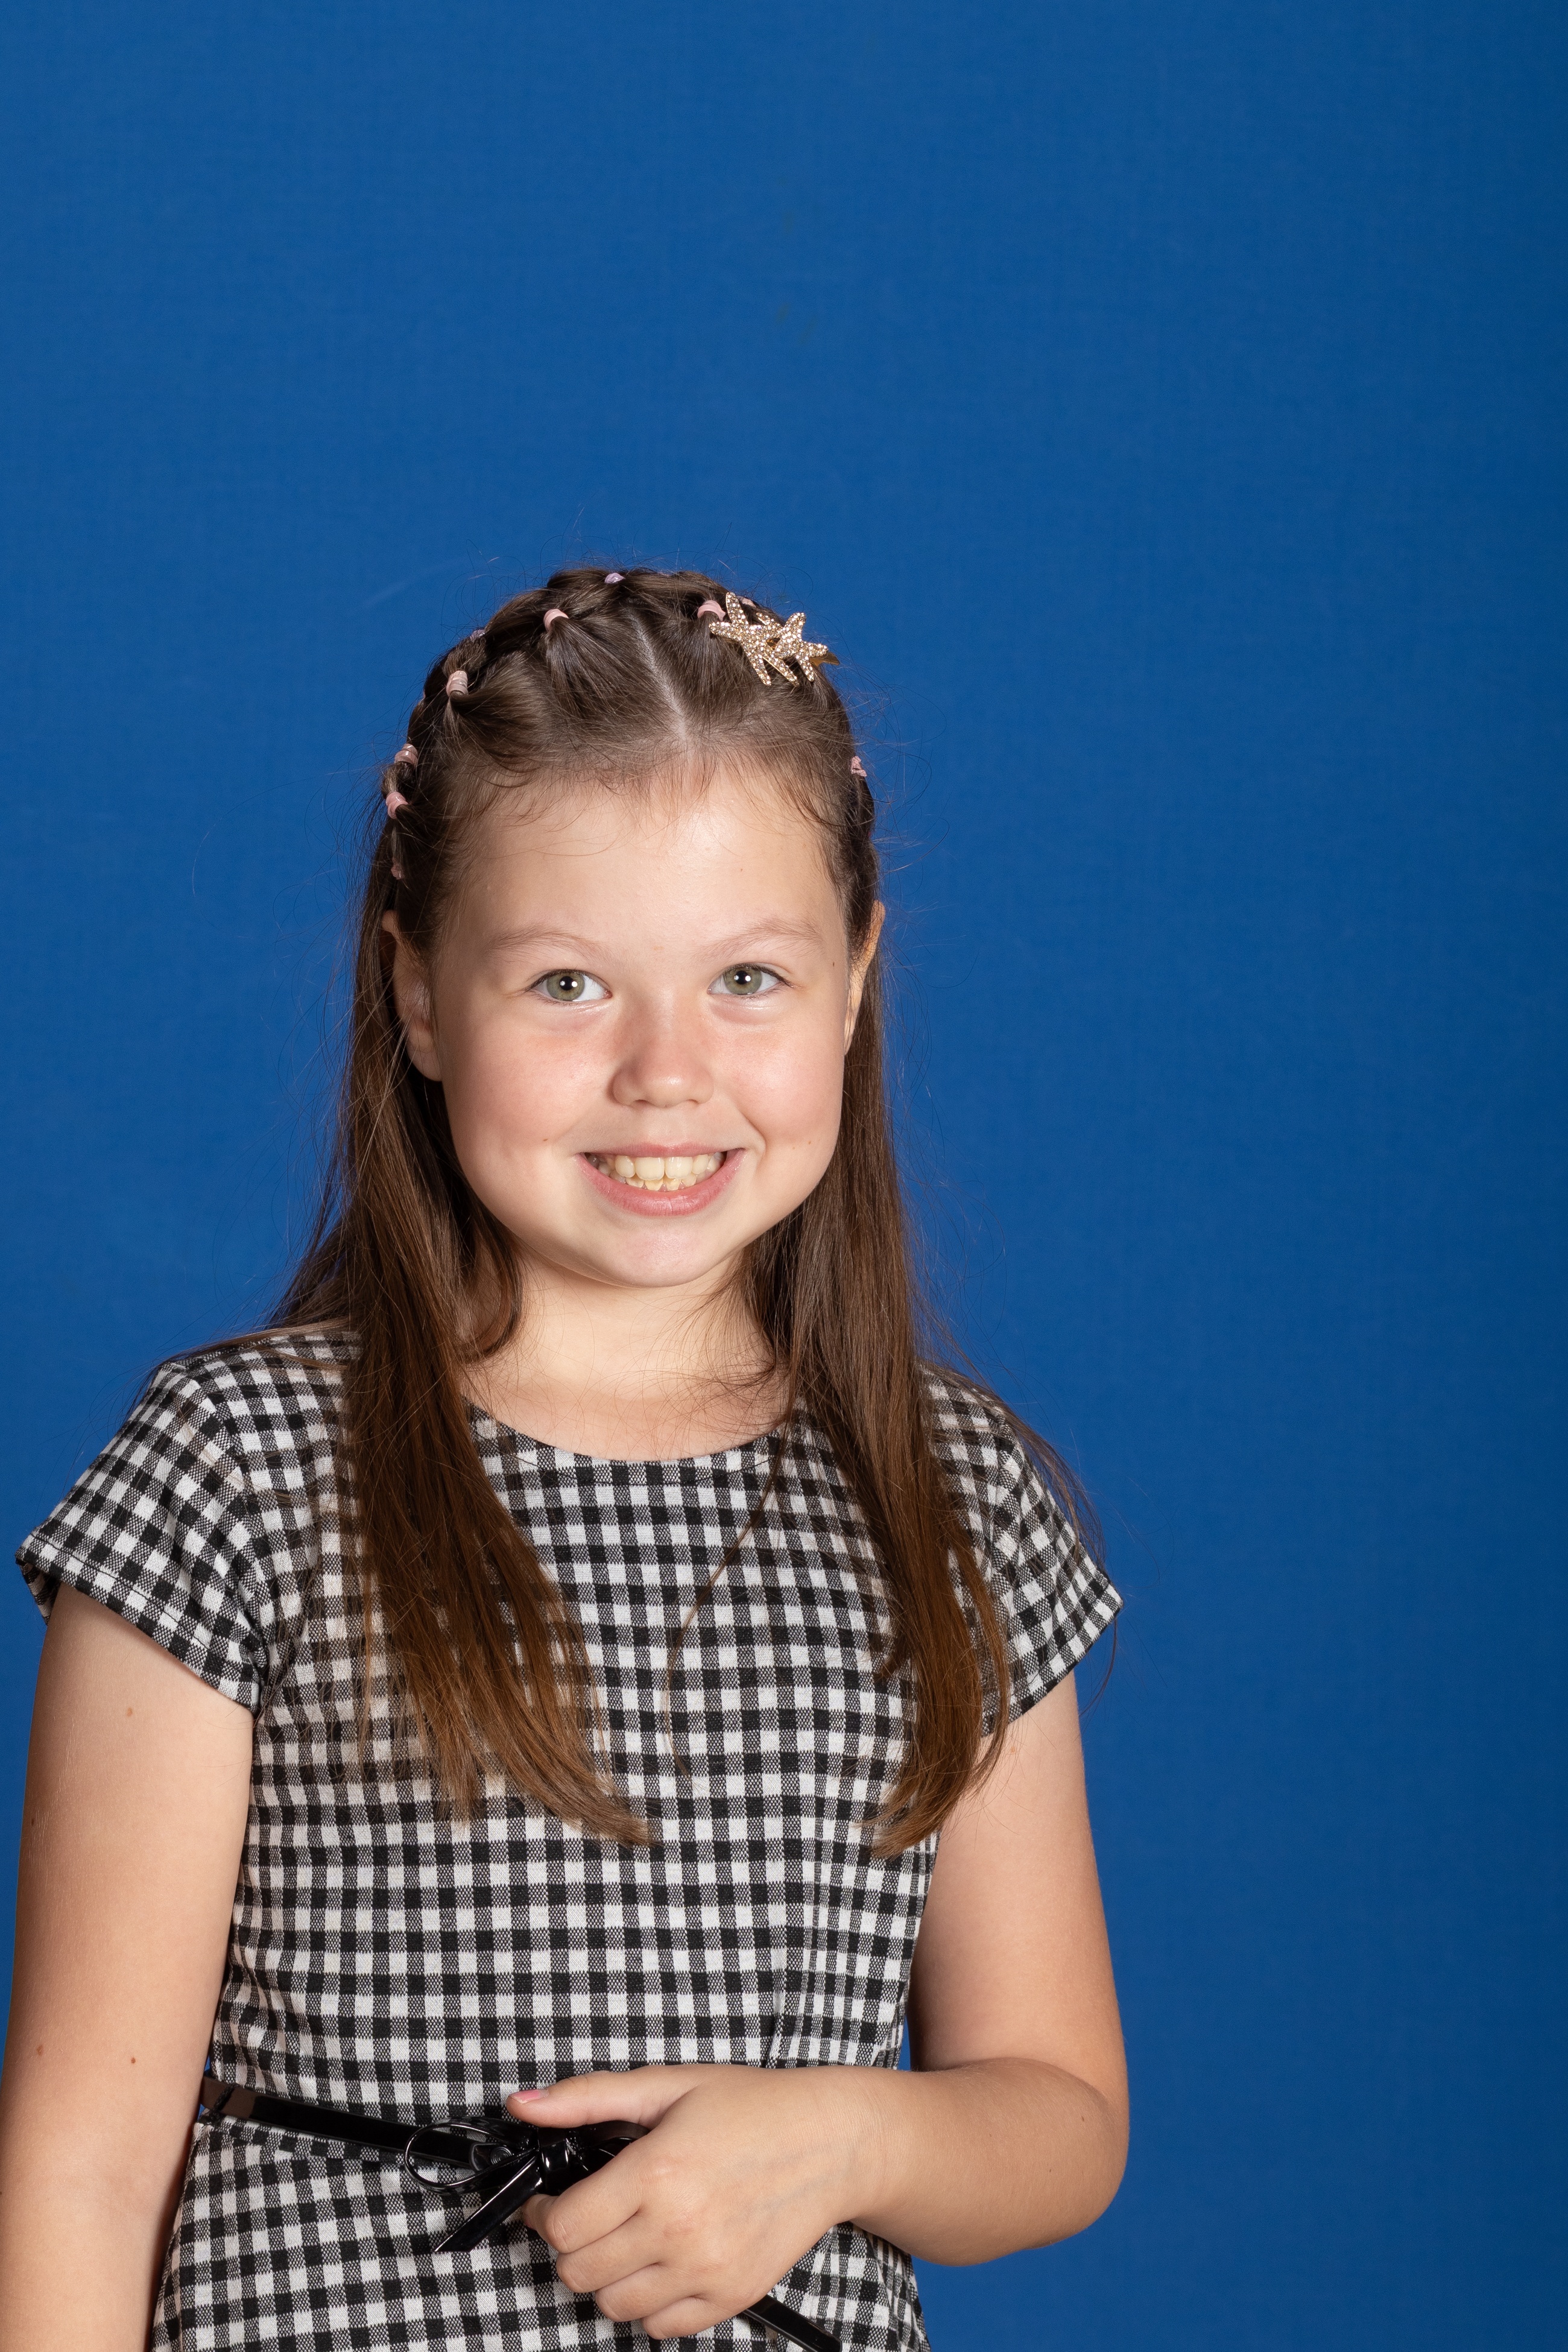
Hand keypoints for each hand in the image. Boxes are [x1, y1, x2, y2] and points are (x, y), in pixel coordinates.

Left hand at [507, 2065, 885, 2338]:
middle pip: (579, 2272)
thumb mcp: (666, 2085)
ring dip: (607, 2276)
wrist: (830, 2141)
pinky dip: (649, 2303)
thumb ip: (587, 2097)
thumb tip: (522, 2104)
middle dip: (573, 2245)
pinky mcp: (730, 2295)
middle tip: (592, 2216)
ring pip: (613, 2305)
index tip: (555, 2201)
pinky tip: (661, 2262)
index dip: (546, 2214)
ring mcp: (706, 2269)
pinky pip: (660, 2328)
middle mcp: (678, 2229)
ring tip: (628, 2238)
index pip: (565, 2227)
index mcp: (656, 2172)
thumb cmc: (751, 2108)